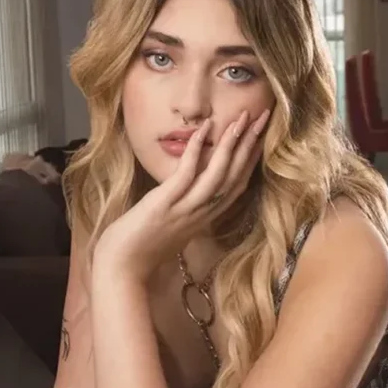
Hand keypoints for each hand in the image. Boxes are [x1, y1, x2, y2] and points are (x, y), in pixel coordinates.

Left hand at [92, 108, 270, 283]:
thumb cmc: (142, 249)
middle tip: (264, 117)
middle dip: (252, 144)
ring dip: (233, 143)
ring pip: (219, 173)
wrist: (122, 270)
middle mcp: (203, 212)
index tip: (262, 137)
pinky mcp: (167, 203)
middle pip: (236, 174)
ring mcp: (187, 208)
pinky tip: (206, 128)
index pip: (237, 184)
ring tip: (243, 118)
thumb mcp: (174, 226)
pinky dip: (198, 148)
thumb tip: (190, 187)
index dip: (252, 159)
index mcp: (206, 216)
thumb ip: (186, 208)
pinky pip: (188, 172)